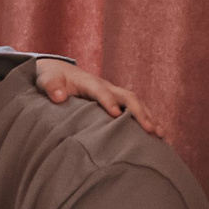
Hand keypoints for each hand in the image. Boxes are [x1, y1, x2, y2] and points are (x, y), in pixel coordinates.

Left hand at [32, 60, 160, 134]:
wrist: (60, 71)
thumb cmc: (53, 78)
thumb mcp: (47, 80)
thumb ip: (52, 88)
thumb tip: (59, 97)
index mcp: (90, 82)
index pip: (101, 92)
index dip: (109, 102)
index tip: (116, 115)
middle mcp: (106, 86)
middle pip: (128, 97)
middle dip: (140, 113)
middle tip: (150, 130)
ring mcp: (114, 93)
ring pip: (136, 103)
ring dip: (149, 118)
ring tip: (161, 136)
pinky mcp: (117, 100)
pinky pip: (135, 109)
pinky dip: (147, 120)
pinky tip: (157, 137)